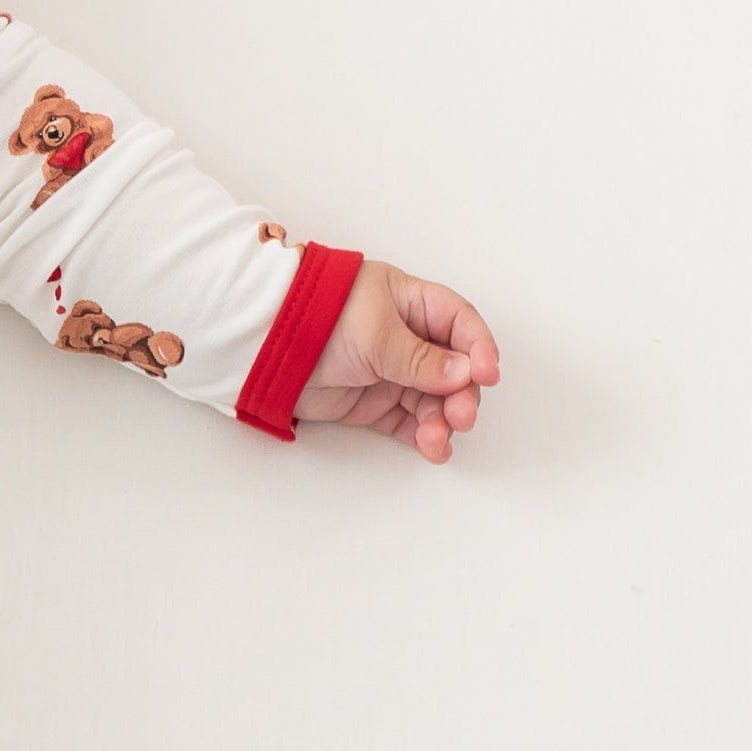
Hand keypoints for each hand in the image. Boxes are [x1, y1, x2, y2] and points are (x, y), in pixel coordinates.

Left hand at [297, 259, 499, 461]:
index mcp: (410, 303)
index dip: (479, 347)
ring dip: (442, 420)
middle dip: (461, 393)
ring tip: (438, 438)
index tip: (488, 374)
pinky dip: (423, 434)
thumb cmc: (317, 320)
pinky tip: (434, 447)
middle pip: (452, 368)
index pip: (459, 323)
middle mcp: (406, 337)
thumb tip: (464, 373)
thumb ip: (420, 358)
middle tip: (461, 416)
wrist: (263, 350)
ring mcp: (390, 372)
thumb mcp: (376, 333)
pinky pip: (408, 420)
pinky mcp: (372, 403)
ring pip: (432, 399)